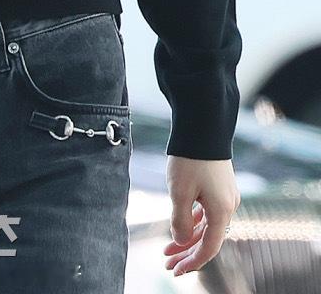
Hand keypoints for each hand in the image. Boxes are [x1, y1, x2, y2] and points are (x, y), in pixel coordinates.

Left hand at [163, 156, 239, 276]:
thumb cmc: (190, 158)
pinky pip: (207, 211)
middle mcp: (228, 205)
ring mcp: (225, 194)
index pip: (209, 247)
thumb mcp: (179, 191)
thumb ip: (180, 220)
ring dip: (188, 237)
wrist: (202, 125)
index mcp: (221, 211)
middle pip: (208, 238)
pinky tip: (180, 223)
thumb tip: (181, 240)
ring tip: (168, 248)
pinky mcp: (220, 185)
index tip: (175, 270)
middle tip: (167, 264)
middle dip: (186, 252)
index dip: (192, 262)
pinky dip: (193, 220)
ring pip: (207, 225)